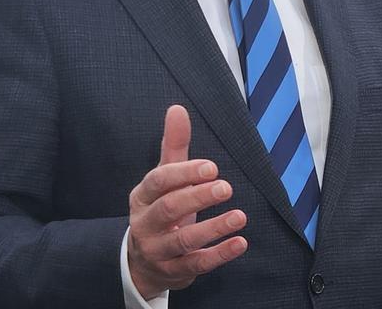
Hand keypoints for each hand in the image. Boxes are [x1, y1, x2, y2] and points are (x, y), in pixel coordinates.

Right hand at [126, 105, 247, 297]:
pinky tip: (240, 243)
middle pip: (169, 209)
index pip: (158, 182)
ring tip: (240, 216)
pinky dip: (219, 254)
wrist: (142, 263)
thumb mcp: (163, 180)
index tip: (211, 167)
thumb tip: (178, 109)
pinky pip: (197, 264)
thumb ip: (173, 146)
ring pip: (184, 240)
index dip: (184, 173)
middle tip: (226, 188)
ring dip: (213, 227)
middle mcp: (145, 224)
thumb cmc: (159, 210)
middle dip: (198, 197)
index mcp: (141, 197)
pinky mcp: (174, 271)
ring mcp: (158, 250)